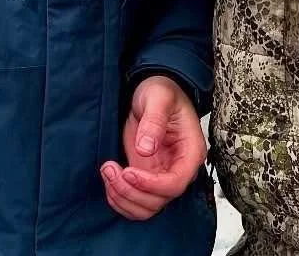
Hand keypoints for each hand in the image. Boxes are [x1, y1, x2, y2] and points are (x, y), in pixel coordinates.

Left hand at [101, 76, 206, 220]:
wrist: (151, 91)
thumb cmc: (161, 91)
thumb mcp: (158, 98)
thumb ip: (154, 121)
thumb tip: (146, 148)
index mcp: (190, 151)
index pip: (176, 183)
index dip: (152, 185)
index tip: (129, 172)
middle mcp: (179, 168)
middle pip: (159, 200)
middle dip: (131, 191)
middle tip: (111, 169)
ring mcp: (162, 175)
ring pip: (146, 207)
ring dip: (123, 197)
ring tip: (108, 171)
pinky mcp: (146, 177)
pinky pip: (135, 202)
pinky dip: (119, 199)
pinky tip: (109, 179)